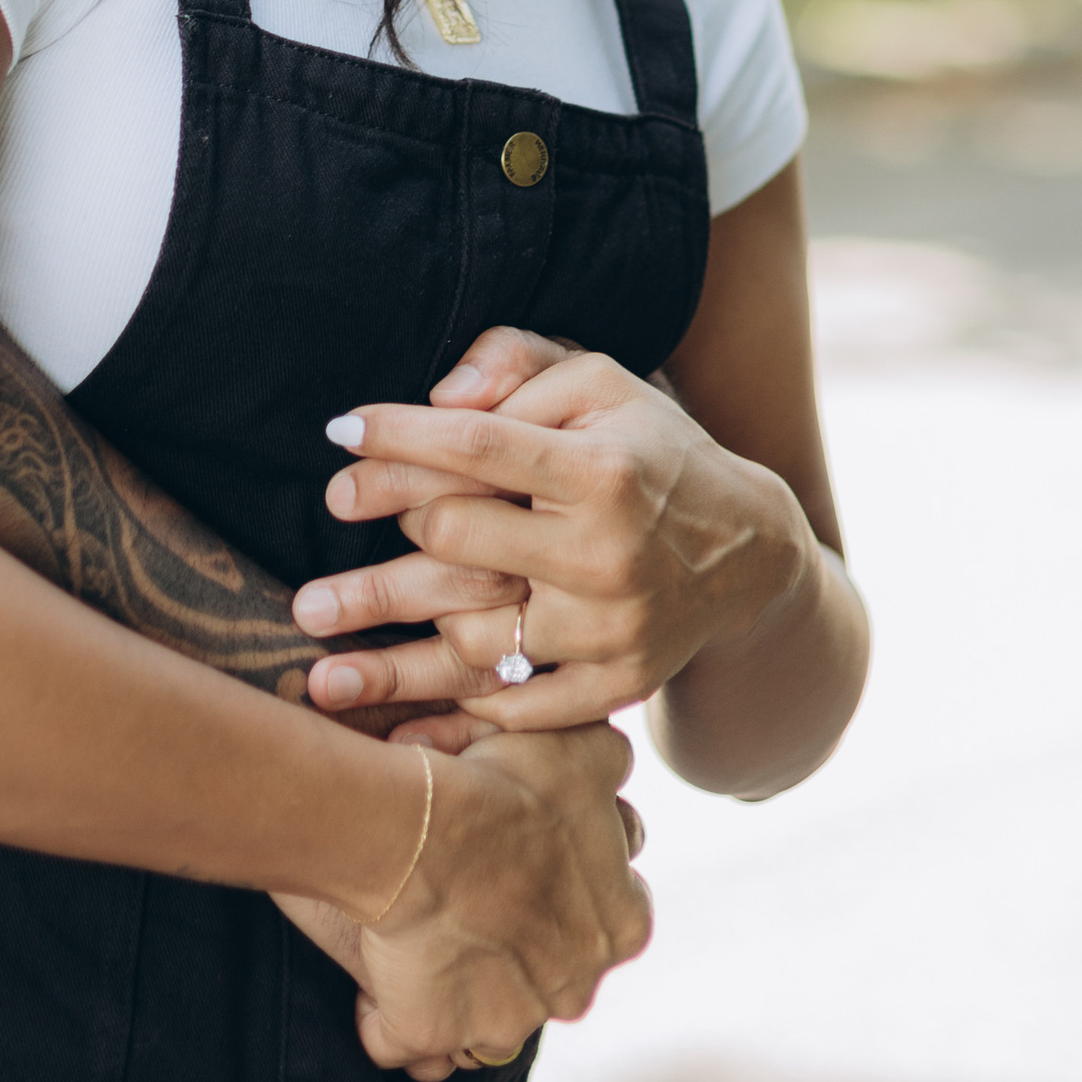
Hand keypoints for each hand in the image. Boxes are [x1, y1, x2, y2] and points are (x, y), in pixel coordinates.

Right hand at [278, 723, 650, 1078]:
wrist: (424, 826)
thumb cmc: (505, 786)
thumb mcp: (589, 750)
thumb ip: (611, 766)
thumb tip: (611, 768)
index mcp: (621, 926)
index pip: (610, 911)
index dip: (569, 879)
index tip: (528, 852)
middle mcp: (574, 987)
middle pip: (550, 965)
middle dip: (519, 935)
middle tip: (474, 887)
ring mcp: (505, 1020)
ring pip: (482, 1007)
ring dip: (458, 978)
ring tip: (419, 929)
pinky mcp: (431, 1033)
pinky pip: (402, 1039)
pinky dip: (384, 1016)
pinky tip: (373, 979)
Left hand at [295, 336, 811, 729]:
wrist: (749, 552)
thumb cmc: (651, 451)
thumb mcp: (599, 383)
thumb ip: (515, 364)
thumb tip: (439, 396)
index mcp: (600, 470)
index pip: (476, 447)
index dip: (396, 438)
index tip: (339, 431)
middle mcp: (606, 552)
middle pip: (454, 540)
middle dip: (381, 527)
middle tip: (332, 519)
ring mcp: (613, 629)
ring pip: (471, 634)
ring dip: (403, 633)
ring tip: (334, 646)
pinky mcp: (619, 685)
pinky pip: (518, 706)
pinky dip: (459, 711)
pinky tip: (401, 717)